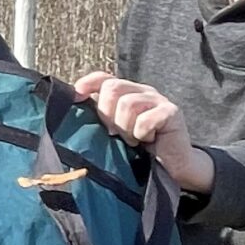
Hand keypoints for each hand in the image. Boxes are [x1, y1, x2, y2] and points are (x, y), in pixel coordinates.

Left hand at [73, 72, 213, 192]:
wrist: (171, 167)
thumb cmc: (138, 151)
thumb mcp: (113, 132)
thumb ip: (98, 119)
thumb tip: (72, 110)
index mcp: (126, 93)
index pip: (103, 77)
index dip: (88, 84)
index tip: (76, 98)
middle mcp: (141, 92)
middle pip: (112, 88)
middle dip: (106, 114)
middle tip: (113, 133)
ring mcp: (157, 100)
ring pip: (128, 103)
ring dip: (125, 128)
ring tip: (131, 141)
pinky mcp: (171, 112)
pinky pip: (145, 120)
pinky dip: (141, 134)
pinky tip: (146, 141)